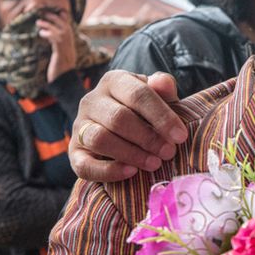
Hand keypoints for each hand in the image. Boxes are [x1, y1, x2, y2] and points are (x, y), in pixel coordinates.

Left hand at [38, 9, 77, 82]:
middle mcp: (70, 43)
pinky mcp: (61, 52)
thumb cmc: (60, 68)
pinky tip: (41, 33)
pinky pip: (55, 39)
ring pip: (59, 30)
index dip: (61, 17)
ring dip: (48, 24)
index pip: (67, 25)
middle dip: (54, 17)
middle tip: (43, 12)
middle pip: (64, 25)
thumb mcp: (59, 54)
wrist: (65, 79)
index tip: (53, 11)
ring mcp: (66, 47)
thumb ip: (57, 45)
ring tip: (38, 22)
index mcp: (70, 42)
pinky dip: (48, 34)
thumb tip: (51, 38)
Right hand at [68, 70, 186, 182]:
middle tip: (169, 152)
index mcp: (114, 81)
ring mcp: (80, 126)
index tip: (180, 136)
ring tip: (154, 163)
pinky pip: (84, 165)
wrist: (121, 130)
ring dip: (131, 154)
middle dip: (148, 137)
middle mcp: (92, 100)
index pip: (138, 95)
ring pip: (100, 139)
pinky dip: (108, 171)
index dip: (161, 116)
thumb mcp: (157, 96)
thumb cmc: (145, 111)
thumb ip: (163, 88)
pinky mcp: (74, 152)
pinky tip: (131, 172)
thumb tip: (163, 83)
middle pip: (118, 118)